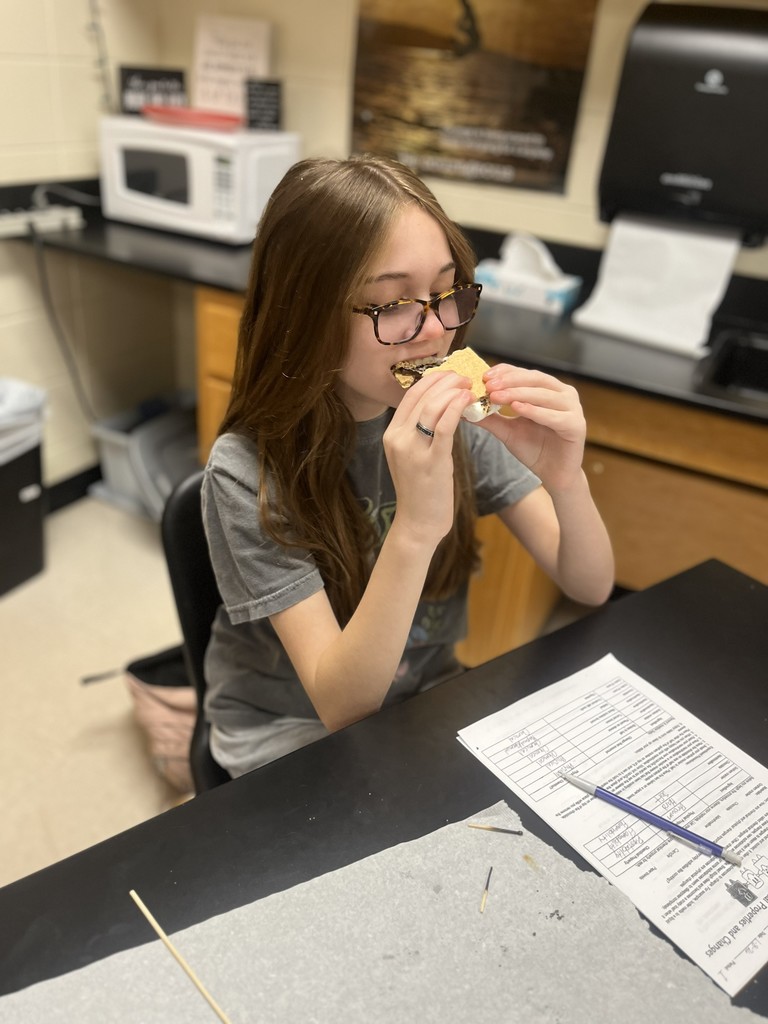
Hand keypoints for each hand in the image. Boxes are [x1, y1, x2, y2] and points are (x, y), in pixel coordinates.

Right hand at [384, 371, 473, 542]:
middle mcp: (397, 439)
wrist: (418, 524)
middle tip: (464, 375)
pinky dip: (455, 408)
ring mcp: (412, 450)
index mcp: (391, 434)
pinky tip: (467, 400)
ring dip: (452, 391)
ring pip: (431, 407)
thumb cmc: (421, 491)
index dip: (431, 380)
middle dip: (444, 380)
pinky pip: (443, 427)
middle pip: (420, 396)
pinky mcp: (431, 462)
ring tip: (469, 385)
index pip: (410, 396)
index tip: (450, 373)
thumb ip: (420, 433)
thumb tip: (440, 408)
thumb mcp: (412, 456)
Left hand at [477, 364, 586, 492]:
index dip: (506, 372)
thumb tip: (463, 408)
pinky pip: (554, 416)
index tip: (485, 376)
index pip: (525, 373)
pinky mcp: (577, 426)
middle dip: (510, 381)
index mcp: (548, 389)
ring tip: (497, 396)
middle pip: (535, 380)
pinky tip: (518, 409)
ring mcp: (573, 408)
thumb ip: (490, 418)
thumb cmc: (534, 449)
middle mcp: (564, 394)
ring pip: (544, 395)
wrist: (554, 475)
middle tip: (488, 385)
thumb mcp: (507, 430)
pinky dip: (536, 411)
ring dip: (519, 393)